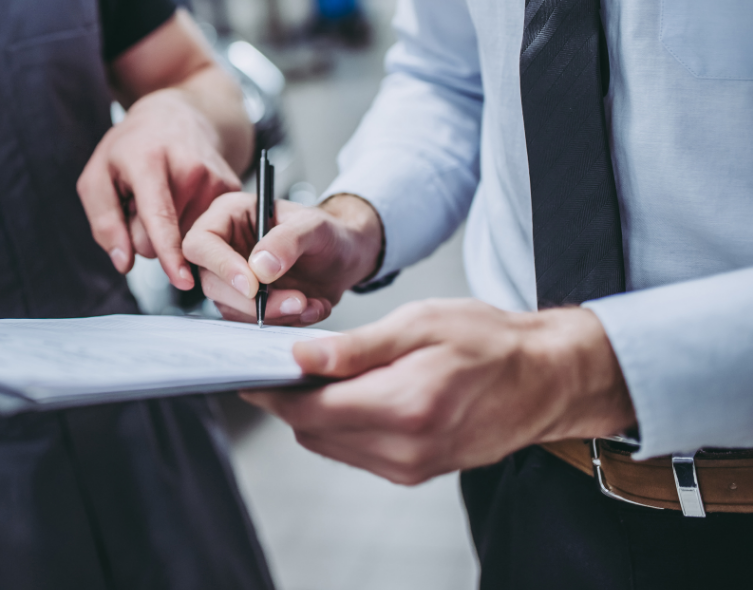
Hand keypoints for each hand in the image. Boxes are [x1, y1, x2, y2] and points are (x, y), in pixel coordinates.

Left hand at [78, 88, 241, 289]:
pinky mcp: (232, 190)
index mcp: (149, 161)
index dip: (169, 252)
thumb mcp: (98, 175)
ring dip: (169, 229)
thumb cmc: (132, 148)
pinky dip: (187, 223)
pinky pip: (204, 232)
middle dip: (145, 233)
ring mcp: (216, 180)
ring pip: (184, 240)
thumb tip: (124, 263)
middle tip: (143, 200)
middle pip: (164, 240)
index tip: (183, 280)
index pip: (160, 217)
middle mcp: (190, 170)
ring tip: (165, 195)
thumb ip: (104, 222)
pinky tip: (183, 198)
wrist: (178, 118)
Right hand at [183, 192, 382, 325]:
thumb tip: (259, 268)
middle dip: (254, 300)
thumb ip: (288, 240)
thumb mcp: (314, 226)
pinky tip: (310, 307)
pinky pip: (252, 322)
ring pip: (231, 307)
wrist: (346, 257)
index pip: (201, 243)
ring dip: (273, 313)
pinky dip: (283, 321)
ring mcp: (234, 278)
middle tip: (295, 299)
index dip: (221, 266)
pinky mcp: (247, 303)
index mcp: (229, 216)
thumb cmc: (328, 232)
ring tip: (309, 302)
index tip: (253, 285)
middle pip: (212, 282)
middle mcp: (225, 247)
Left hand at [242, 299, 636, 483]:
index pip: (310, 410)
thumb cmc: (490, 342)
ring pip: (330, 445)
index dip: (272, 392)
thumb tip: (301, 357)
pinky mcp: (417, 470)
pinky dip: (341, 425)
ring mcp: (412, 466)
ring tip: (316, 373)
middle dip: (289, 400)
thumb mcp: (420, 324)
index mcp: (404, 407)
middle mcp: (406, 448)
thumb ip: (356, 347)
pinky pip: (357, 452)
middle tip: (280, 364)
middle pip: (313, 431)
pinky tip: (348, 393)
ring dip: (313, 413)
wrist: (546, 378)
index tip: (248, 372)